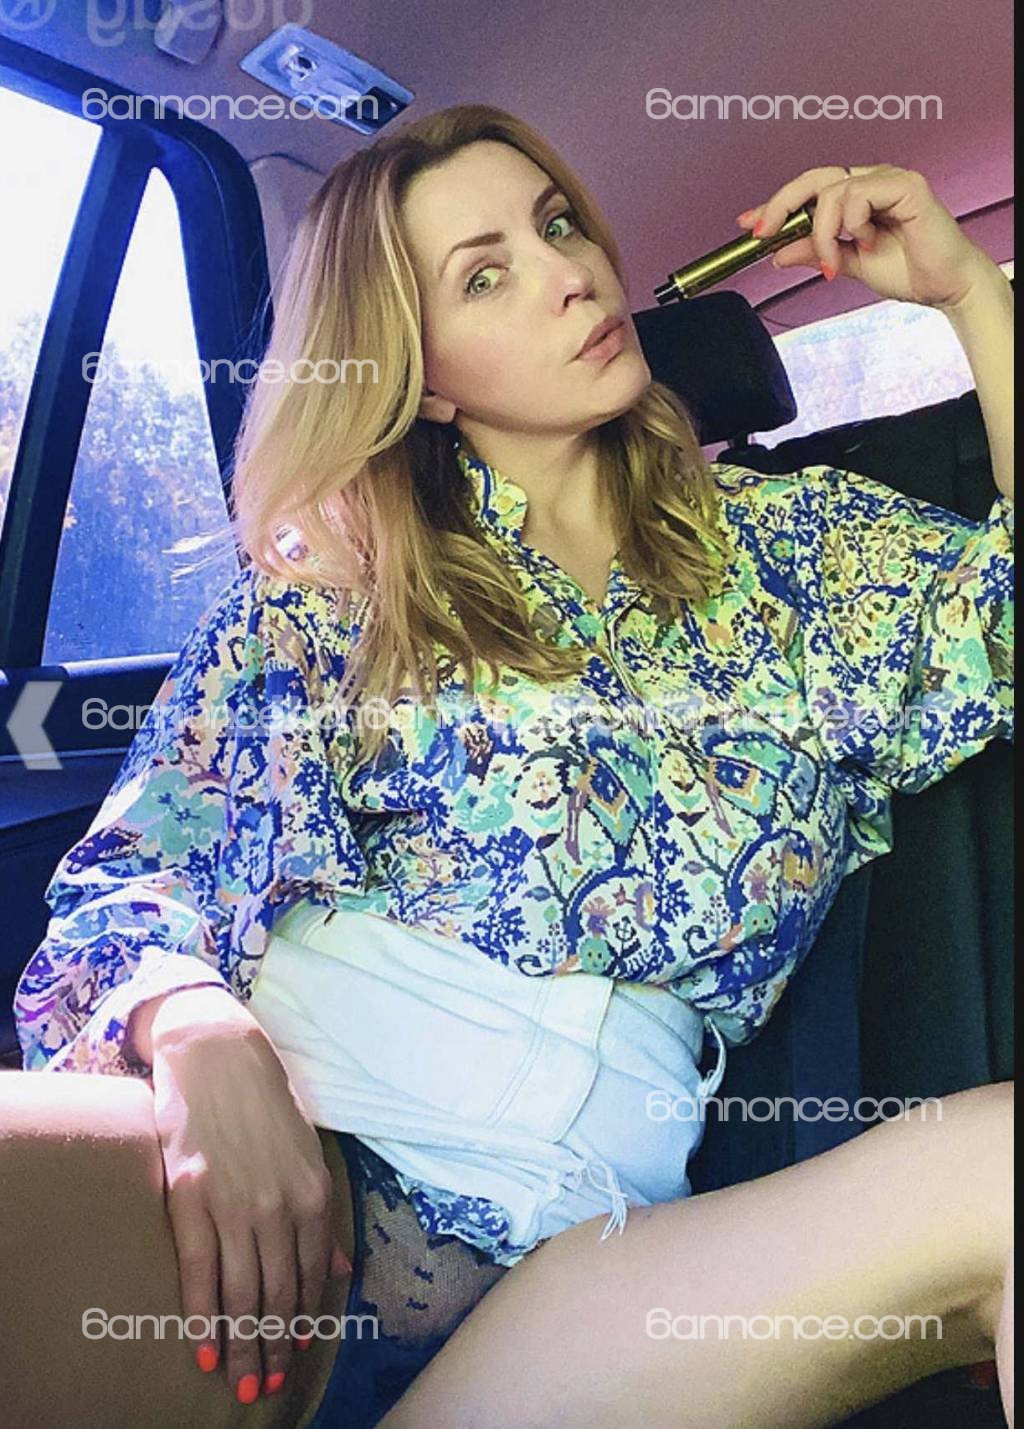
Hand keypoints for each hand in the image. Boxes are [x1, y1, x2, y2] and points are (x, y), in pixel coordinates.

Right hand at [144, 988, 350, 1404]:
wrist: (217, 1056)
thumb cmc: (266, 1106)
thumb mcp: (309, 1154)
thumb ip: (322, 1215)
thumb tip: (339, 1269)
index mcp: (312, 1194)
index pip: (311, 1278)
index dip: (304, 1324)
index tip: (297, 1359)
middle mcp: (277, 1206)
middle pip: (277, 1295)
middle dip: (274, 1349)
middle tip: (267, 1388)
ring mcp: (232, 1204)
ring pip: (240, 1293)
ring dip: (243, 1346)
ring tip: (242, 1383)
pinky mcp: (189, 1199)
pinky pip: (198, 1272)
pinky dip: (203, 1318)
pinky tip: (206, 1352)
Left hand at [737, 164, 999, 310]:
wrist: (943, 287)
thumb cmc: (906, 271)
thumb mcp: (846, 264)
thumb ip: (816, 253)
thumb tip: (778, 253)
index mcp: (857, 196)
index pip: (808, 191)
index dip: (777, 205)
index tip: (748, 224)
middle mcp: (870, 180)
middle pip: (813, 179)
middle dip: (781, 205)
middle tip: (763, 233)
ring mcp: (888, 178)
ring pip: (831, 191)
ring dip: (822, 232)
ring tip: (834, 262)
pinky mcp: (906, 184)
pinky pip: (859, 194)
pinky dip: (853, 223)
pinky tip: (869, 241)